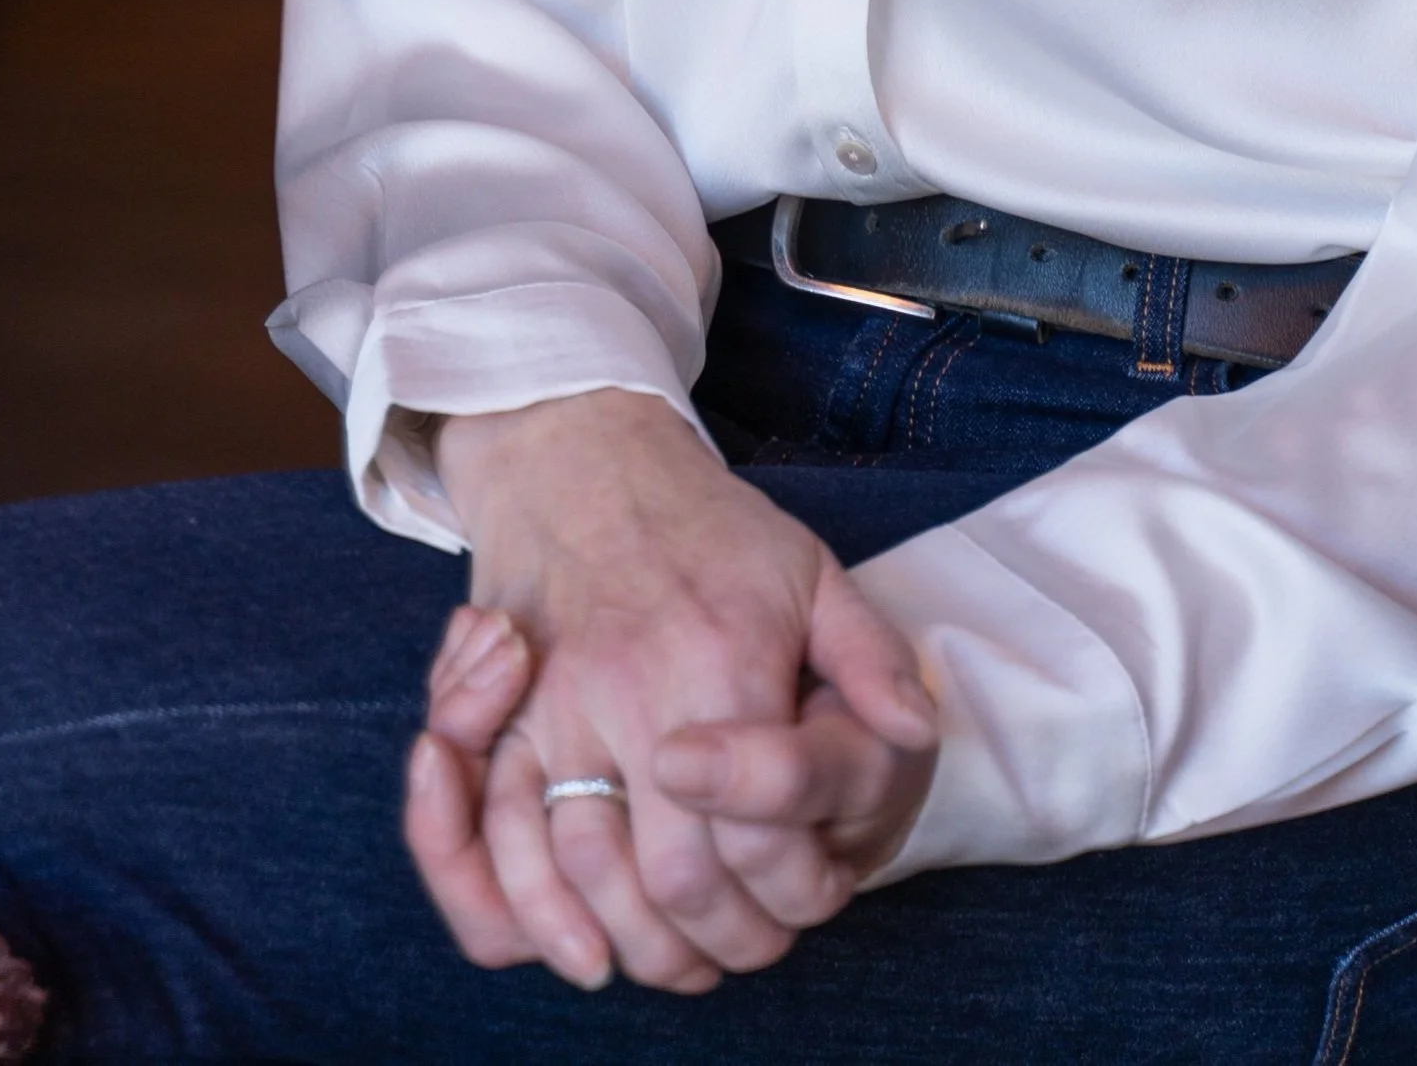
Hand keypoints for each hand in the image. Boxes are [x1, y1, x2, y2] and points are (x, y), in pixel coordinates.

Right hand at [402, 390, 937, 992]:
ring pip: (591, 879)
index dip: (796, 892)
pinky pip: (502, 848)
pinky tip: (590, 950)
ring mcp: (555, 712)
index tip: (818, 896)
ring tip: (691, 957)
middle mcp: (632, 694)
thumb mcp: (810, 569)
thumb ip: (869, 656)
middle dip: (727, 937)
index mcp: (720, 660)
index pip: (760, 834)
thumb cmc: (706, 527)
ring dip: (645, 944)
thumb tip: (916, 728)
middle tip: (760, 945)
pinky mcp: (501, 724)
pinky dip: (541, 919)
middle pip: (678, 877)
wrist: (580, 459)